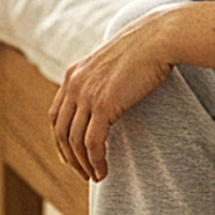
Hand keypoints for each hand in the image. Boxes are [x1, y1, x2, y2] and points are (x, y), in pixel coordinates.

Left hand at [48, 8, 181, 181]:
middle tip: (83, 172)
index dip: (61, 140)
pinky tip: (104, 171)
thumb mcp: (113, 62)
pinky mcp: (104, 104)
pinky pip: (92, 142)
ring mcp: (87, 94)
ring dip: (84, 164)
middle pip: (61, 131)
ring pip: (75, 141)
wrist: (159, 38)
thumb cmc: (145, 49)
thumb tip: (108, 96)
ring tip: (96, 176)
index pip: (56, 115)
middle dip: (69, 157)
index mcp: (74, 74)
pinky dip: (96, 161)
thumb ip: (103, 79)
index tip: (73, 156)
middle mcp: (75, 84)